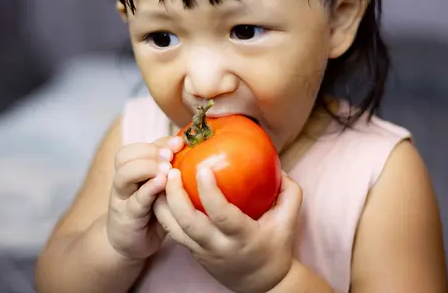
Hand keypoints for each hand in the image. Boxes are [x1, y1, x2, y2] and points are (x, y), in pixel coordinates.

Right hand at [106, 135, 183, 260]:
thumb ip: (173, 172)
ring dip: (146, 166)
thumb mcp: (162, 190)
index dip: (159, 142)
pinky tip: (162, 183)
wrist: (130, 244)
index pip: (139, 147)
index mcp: (133, 170)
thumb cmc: (152, 213)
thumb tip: (204, 155)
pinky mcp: (126, 216)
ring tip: (167, 168)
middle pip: (125, 155)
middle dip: (150, 150)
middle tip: (171, 154)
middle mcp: (124, 180)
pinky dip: (148, 189)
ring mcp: (122, 198)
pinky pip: (135, 200)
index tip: (180, 142)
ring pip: (124, 174)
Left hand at [154, 167, 302, 292]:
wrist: (262, 282)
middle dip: (177, 196)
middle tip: (173, 170)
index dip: (210, 192)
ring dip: (163, 204)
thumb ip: (289, 193)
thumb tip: (278, 166)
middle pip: (190, 223)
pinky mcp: (193, 252)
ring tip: (159, 178)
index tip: (202, 167)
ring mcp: (203, 251)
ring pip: (175, 229)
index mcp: (243, 237)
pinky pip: (173, 232)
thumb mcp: (288, 221)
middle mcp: (219, 246)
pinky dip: (163, 213)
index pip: (223, 215)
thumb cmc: (275, 246)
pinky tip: (159, 192)